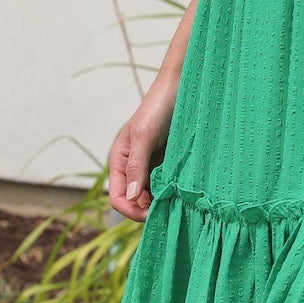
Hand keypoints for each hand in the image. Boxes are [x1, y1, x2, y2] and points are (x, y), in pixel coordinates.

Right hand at [107, 76, 177, 222]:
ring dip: (164, 202)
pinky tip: (186, 191)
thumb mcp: (144, 136)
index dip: (131, 211)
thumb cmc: (158, 107)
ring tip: (180, 201)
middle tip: (170, 209)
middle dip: (149, 210)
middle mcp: (134, 168)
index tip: (152, 214)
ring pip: (153, 197)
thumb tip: (131, 197)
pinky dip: (175, 193)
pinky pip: (169, 187)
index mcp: (120, 161)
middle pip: (136, 202)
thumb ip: (136, 166)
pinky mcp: (170, 166)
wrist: (183, 88)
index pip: (118, 198)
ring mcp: (152, 168)